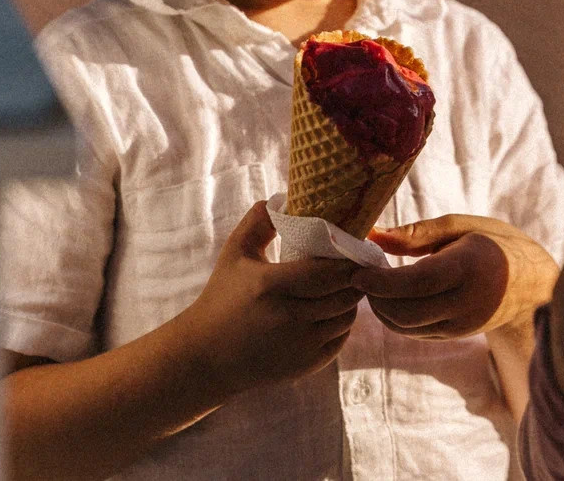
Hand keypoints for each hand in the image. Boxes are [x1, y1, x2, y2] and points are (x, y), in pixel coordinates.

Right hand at [173, 201, 362, 397]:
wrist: (205, 357)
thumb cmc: (221, 299)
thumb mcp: (234, 255)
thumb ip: (258, 223)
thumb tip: (282, 198)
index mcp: (272, 286)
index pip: (330, 272)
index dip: (349, 261)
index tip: (355, 248)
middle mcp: (289, 317)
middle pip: (345, 294)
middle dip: (356, 278)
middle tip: (358, 264)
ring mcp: (299, 345)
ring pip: (347, 316)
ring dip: (351, 300)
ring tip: (346, 285)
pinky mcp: (305, 365)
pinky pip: (340, 338)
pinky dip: (342, 323)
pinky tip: (334, 310)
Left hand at [349, 214, 558, 339]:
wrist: (533, 284)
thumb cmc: (495, 244)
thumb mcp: (463, 226)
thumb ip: (418, 232)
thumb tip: (373, 234)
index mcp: (469, 267)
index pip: (415, 282)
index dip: (381, 281)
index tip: (358, 270)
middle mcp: (466, 302)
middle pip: (405, 311)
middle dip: (375, 297)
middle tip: (361, 276)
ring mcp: (462, 325)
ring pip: (406, 327)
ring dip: (382, 310)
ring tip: (375, 286)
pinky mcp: (456, 336)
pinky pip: (416, 332)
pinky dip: (397, 317)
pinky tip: (395, 297)